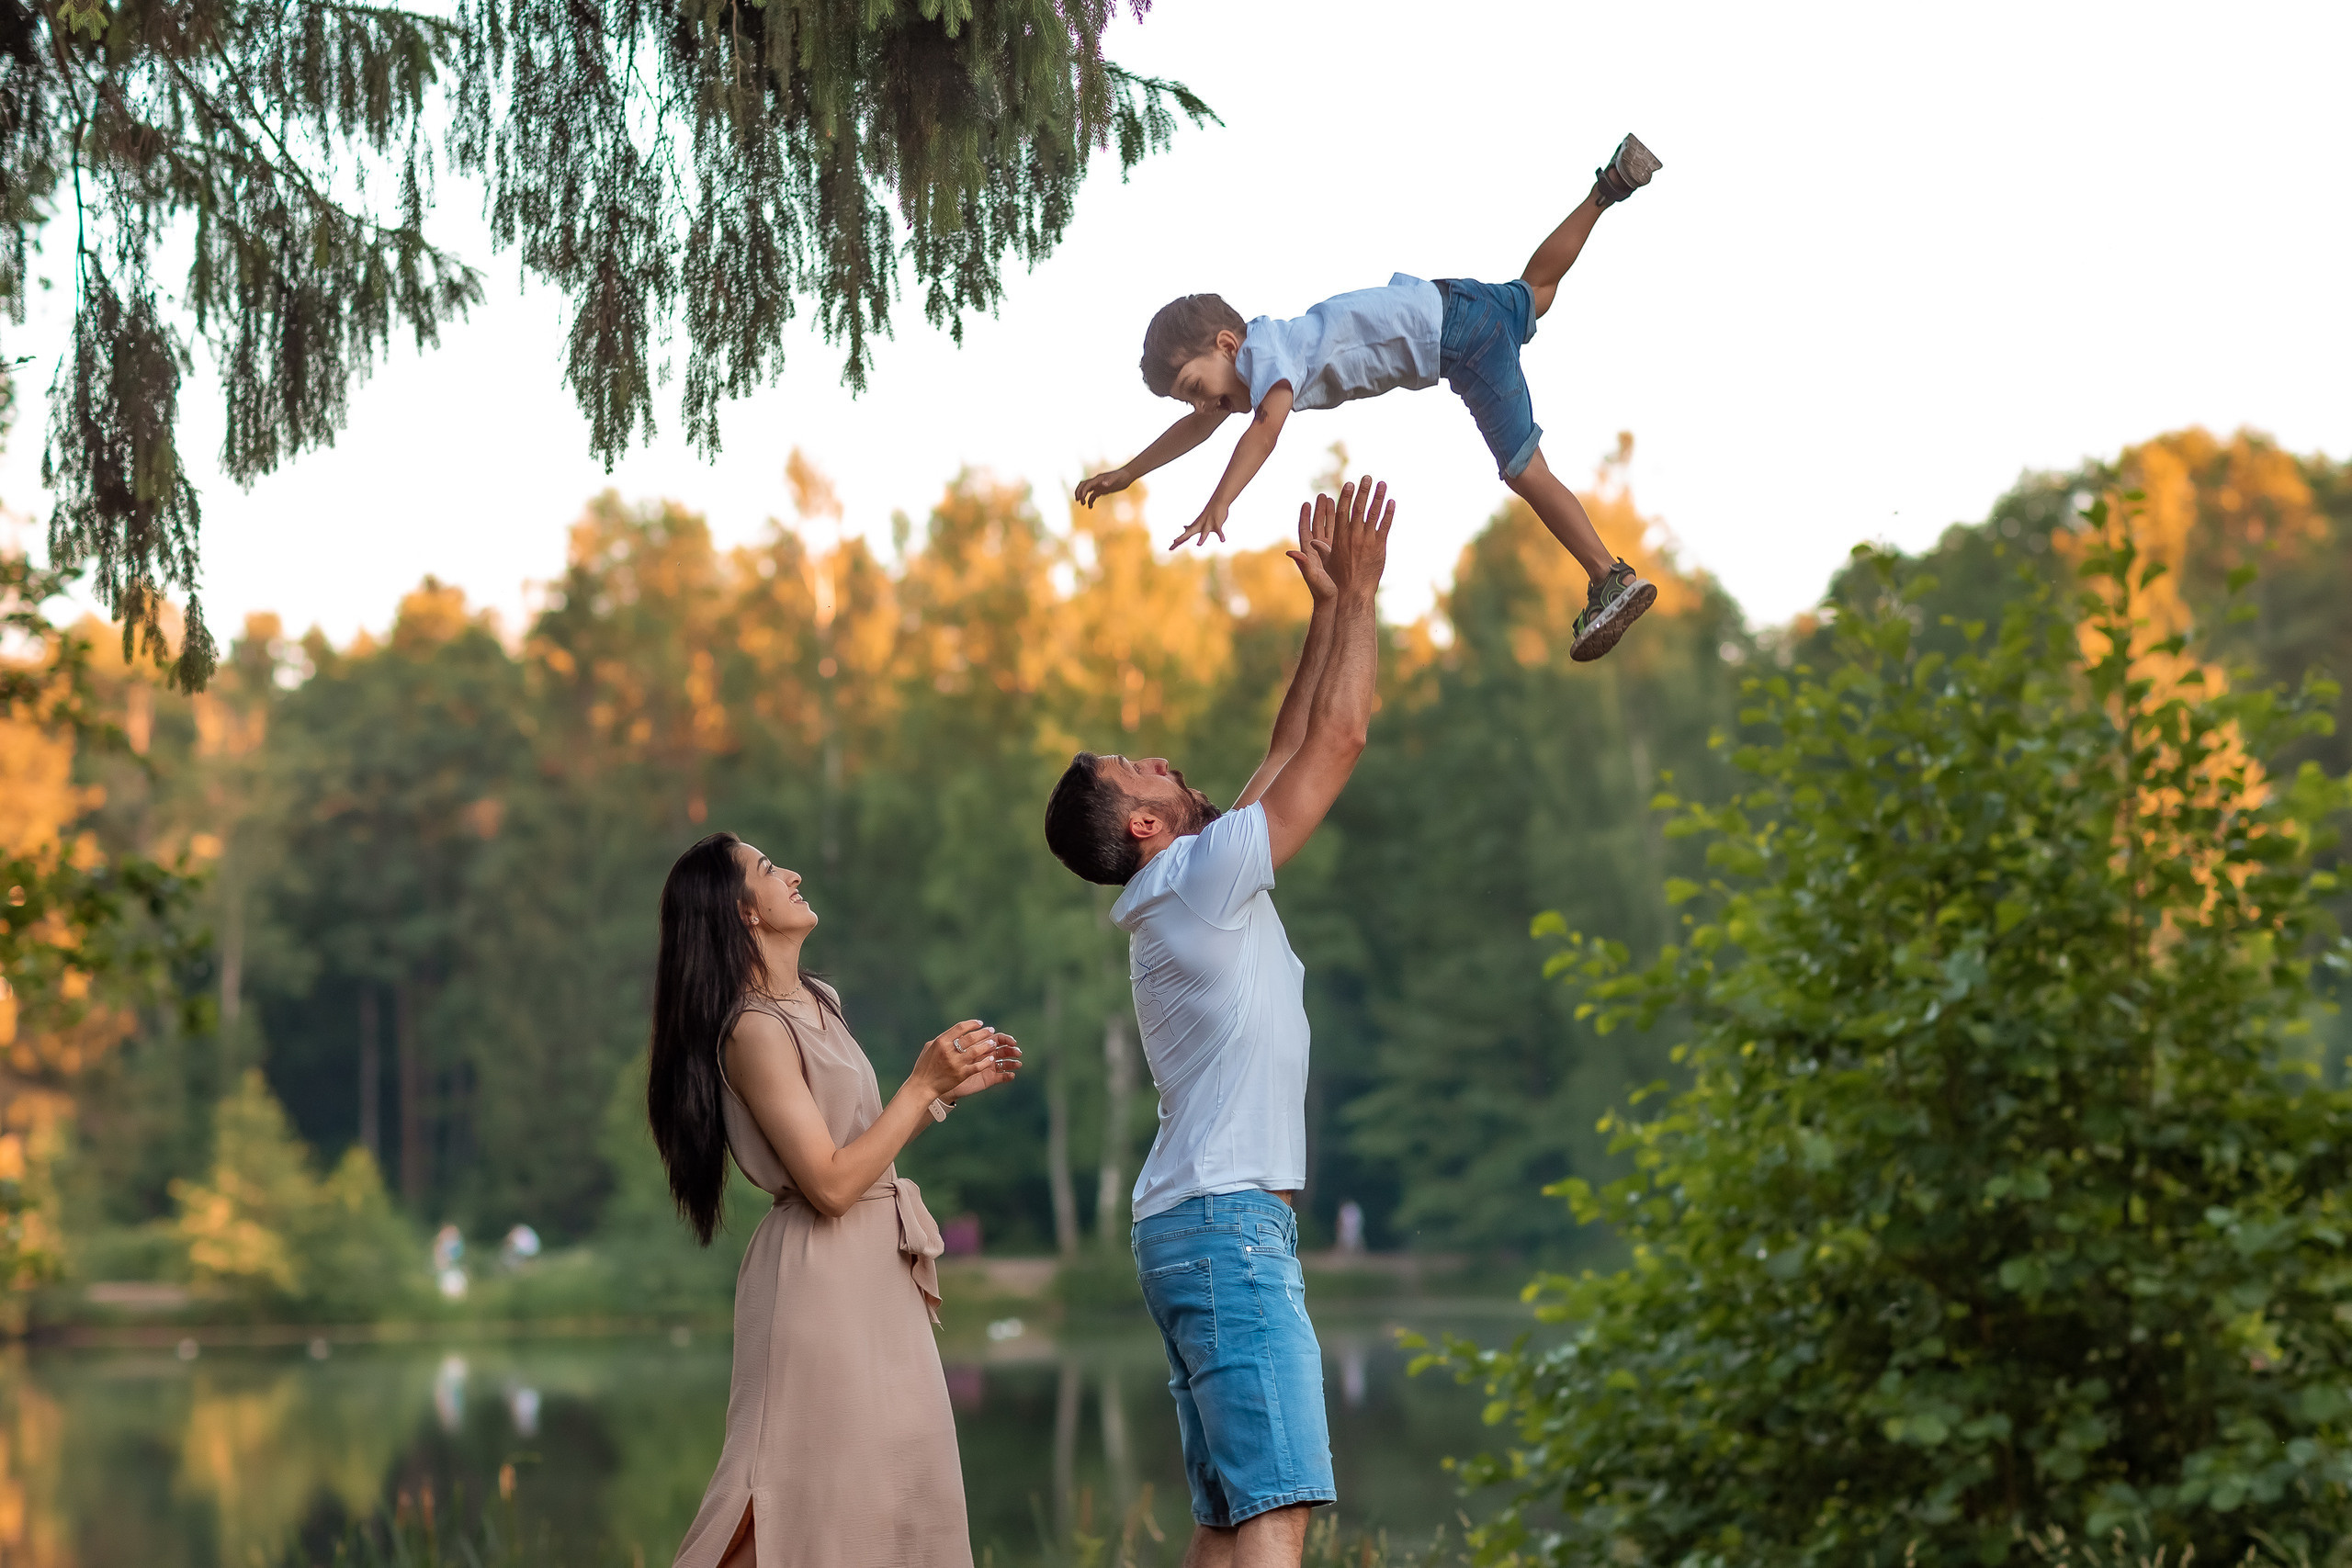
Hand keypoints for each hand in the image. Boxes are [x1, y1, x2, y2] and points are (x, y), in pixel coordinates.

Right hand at [910, 1019, 1006, 1100]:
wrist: (923, 1086)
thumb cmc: (925, 1066)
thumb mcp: (930, 1047)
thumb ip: (943, 1039)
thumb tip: (956, 1033)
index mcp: (941, 1042)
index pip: (960, 1027)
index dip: (972, 1024)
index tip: (980, 1023)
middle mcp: (948, 1051)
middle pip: (970, 1037)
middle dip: (983, 1032)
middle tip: (991, 1030)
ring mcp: (955, 1063)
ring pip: (976, 1050)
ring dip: (987, 1045)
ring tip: (993, 1043)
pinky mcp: (961, 1075)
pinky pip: (977, 1066)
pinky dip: (985, 1062)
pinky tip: (991, 1059)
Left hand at [945, 1033, 1020, 1101]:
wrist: (945, 1080)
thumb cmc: (948, 1063)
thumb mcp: (957, 1050)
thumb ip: (965, 1040)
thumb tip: (971, 1032)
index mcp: (982, 1045)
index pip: (997, 1039)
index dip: (1006, 1039)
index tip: (1012, 1042)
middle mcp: (987, 1055)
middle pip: (1004, 1050)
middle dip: (1012, 1050)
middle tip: (1018, 1052)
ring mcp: (989, 1067)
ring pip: (1005, 1063)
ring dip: (1013, 1063)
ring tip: (1018, 1064)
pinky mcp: (989, 1079)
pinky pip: (1001, 1077)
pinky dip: (1007, 1076)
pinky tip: (1012, 1075)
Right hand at [1075, 469, 1130, 507]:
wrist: (1127, 476)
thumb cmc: (1121, 477)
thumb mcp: (1116, 479)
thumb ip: (1109, 481)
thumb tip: (1103, 484)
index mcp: (1098, 479)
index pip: (1087, 485)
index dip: (1082, 491)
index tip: (1081, 499)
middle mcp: (1096, 482)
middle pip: (1083, 486)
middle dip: (1079, 492)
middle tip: (1078, 500)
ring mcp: (1098, 486)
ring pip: (1086, 490)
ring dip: (1083, 496)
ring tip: (1083, 504)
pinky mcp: (1102, 490)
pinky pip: (1093, 495)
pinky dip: (1090, 500)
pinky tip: (1090, 507)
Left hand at [1169, 498, 1228, 550]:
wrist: (1217, 503)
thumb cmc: (1208, 513)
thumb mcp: (1199, 521)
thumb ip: (1192, 526)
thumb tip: (1184, 527)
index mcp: (1195, 527)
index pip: (1185, 536)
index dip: (1178, 541)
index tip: (1170, 549)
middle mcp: (1200, 526)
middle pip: (1189, 533)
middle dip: (1182, 538)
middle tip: (1174, 541)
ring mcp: (1208, 524)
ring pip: (1204, 532)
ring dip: (1202, 538)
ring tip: (1198, 545)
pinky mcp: (1217, 524)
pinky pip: (1219, 531)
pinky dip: (1221, 536)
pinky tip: (1223, 541)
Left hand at [1286, 496, 1336, 602]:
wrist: (1332, 601)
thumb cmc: (1321, 591)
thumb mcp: (1313, 576)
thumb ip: (1303, 563)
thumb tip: (1289, 552)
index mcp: (1309, 553)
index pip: (1305, 530)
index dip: (1305, 517)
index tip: (1306, 503)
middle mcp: (1316, 550)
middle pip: (1317, 525)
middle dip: (1319, 511)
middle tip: (1322, 496)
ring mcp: (1327, 552)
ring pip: (1328, 529)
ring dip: (1330, 515)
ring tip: (1333, 501)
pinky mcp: (1337, 555)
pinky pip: (1338, 537)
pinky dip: (1341, 526)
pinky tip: (1346, 517)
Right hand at [1321, 476, 1391, 602]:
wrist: (1353, 592)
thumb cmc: (1336, 579)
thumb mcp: (1323, 563)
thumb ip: (1318, 550)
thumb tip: (1304, 545)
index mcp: (1339, 537)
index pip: (1343, 512)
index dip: (1346, 496)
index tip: (1350, 484)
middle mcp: (1353, 536)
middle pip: (1359, 508)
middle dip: (1363, 491)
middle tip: (1367, 477)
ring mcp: (1367, 540)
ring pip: (1374, 514)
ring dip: (1378, 497)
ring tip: (1382, 483)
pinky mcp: (1379, 547)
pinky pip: (1385, 526)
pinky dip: (1389, 513)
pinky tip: (1392, 502)